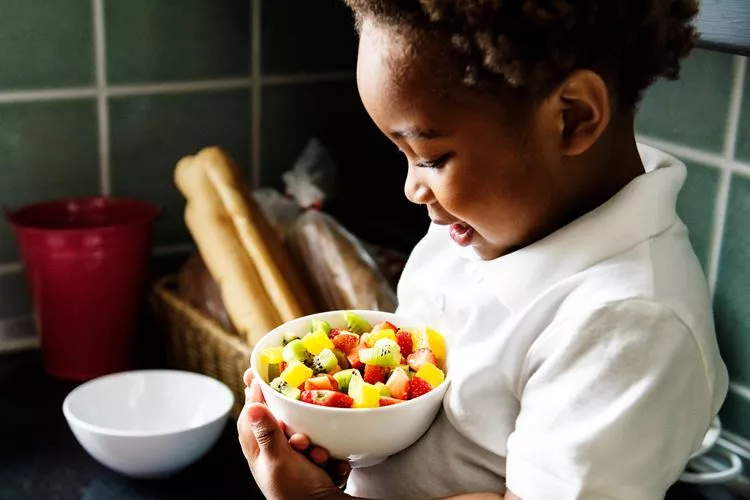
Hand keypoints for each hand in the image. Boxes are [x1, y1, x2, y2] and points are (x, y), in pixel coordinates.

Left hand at [238, 369, 349, 499]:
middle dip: (295, 421)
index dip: (253, 393)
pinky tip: (329, 465)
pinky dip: (328, 455)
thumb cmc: (296, 492)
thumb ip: (267, 433)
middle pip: (279, 420)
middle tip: (302, 432)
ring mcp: (294, 459)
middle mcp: (273, 453)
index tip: (258, 374)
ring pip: (305, 433)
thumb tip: (251, 406)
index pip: (249, 414)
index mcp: (258, 450)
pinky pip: (322, 447)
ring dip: (315, 441)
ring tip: (317, 456)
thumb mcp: (279, 460)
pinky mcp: (313, 464)